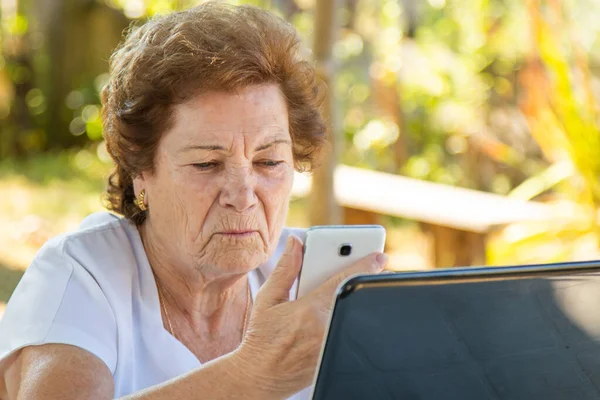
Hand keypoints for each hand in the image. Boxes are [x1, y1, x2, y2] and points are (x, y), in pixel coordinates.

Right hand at [234, 235, 386, 397]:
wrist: (260, 377)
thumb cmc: (261, 338)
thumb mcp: (267, 299)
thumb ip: (285, 269)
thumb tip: (296, 243)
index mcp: (309, 311)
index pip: (343, 281)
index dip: (364, 265)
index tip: (379, 255)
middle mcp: (325, 329)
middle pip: (354, 296)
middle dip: (361, 280)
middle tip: (370, 267)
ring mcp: (333, 344)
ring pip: (354, 314)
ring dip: (354, 300)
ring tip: (350, 288)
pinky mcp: (335, 355)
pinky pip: (349, 331)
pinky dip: (349, 318)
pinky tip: (340, 311)